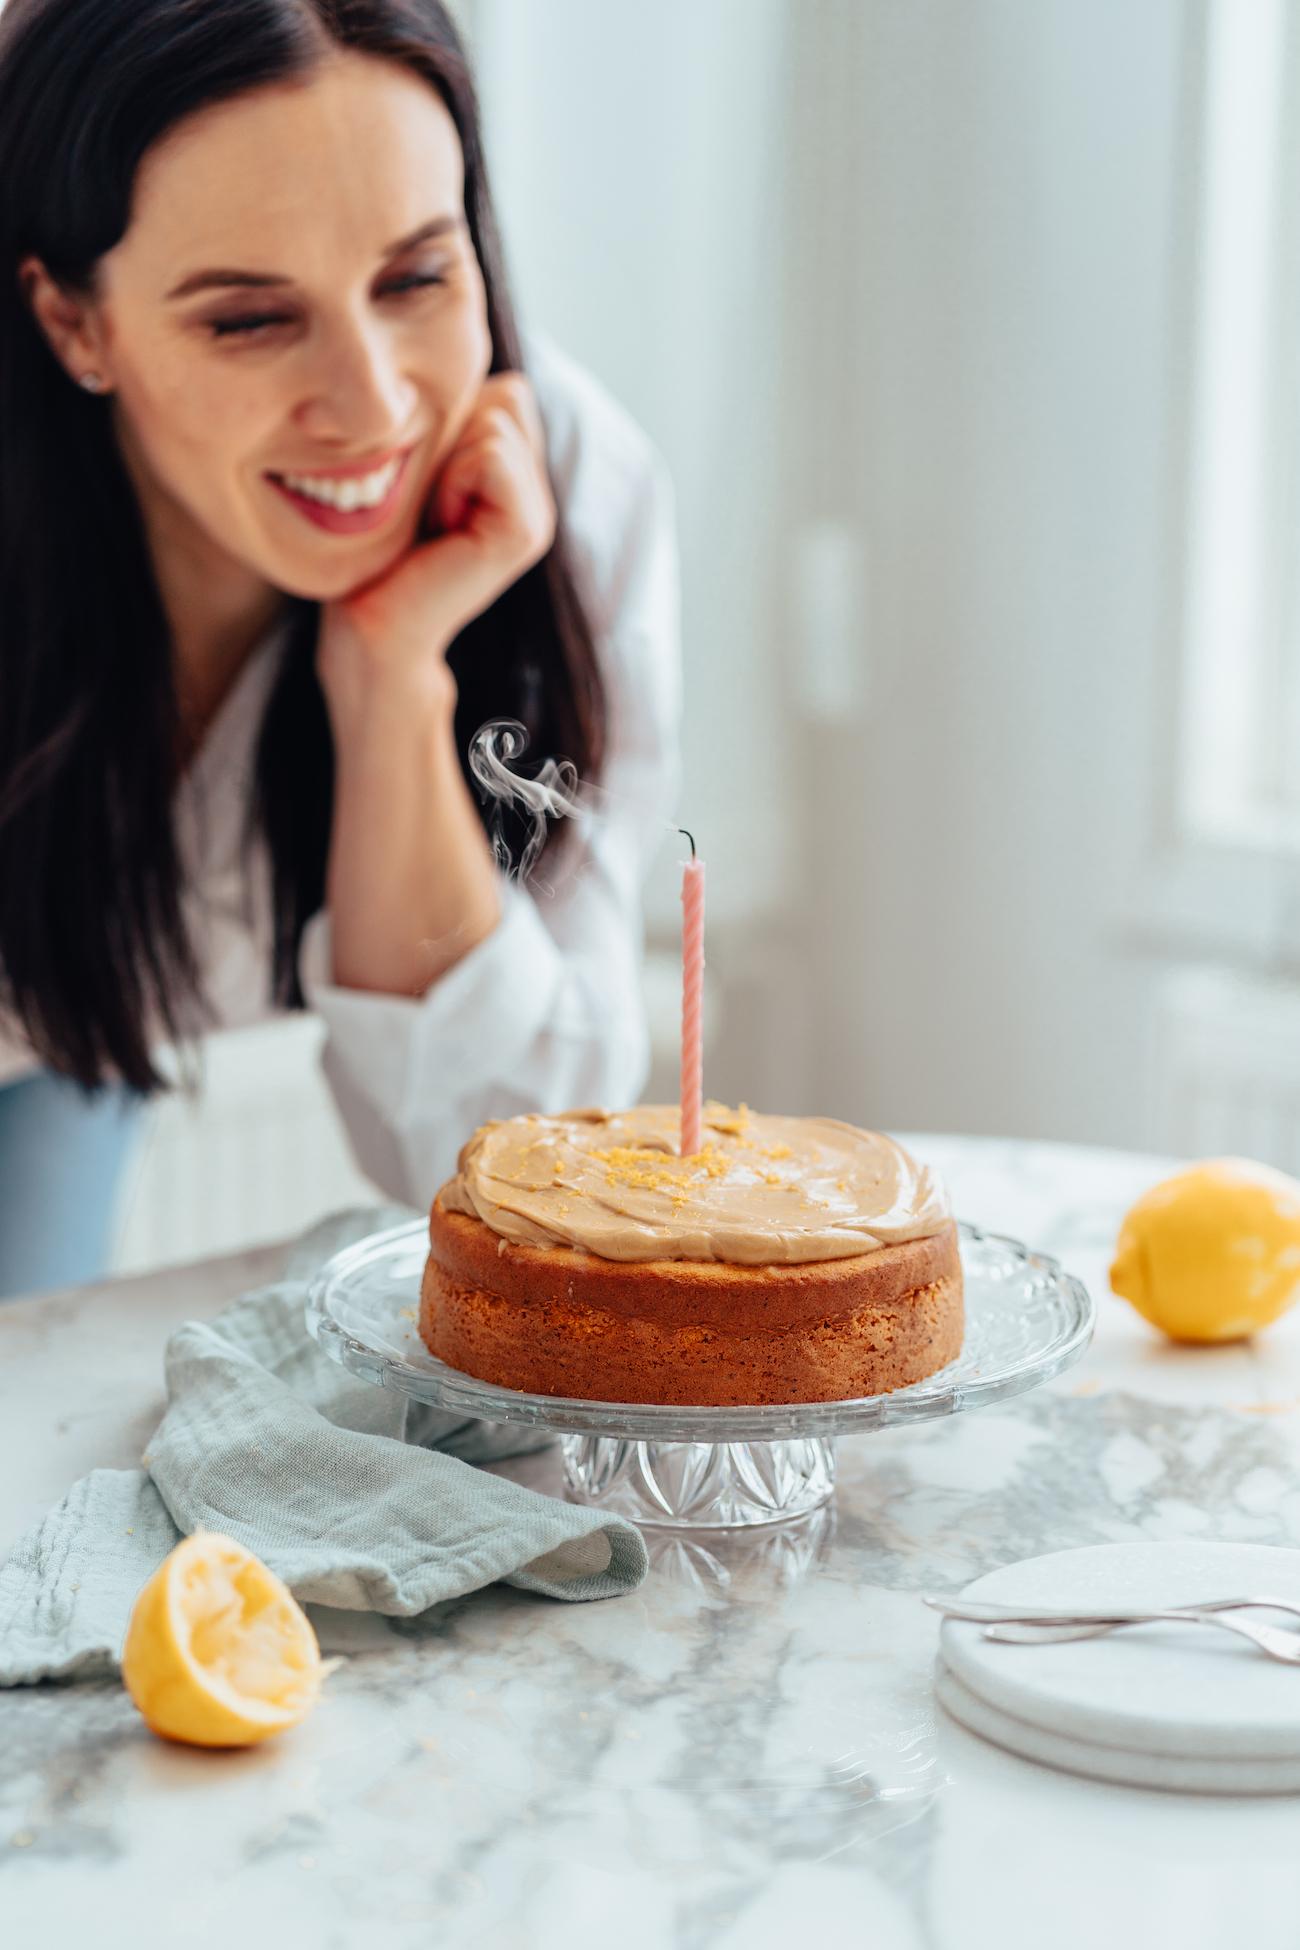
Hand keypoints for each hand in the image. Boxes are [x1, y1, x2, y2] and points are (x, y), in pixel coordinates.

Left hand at [317, 372, 555, 719]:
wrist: (371, 625)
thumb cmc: (377, 548)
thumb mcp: (419, 467)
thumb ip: (455, 422)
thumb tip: (490, 374)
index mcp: (516, 477)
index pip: (504, 389)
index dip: (450, 421)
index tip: (423, 483)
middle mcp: (537, 494)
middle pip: (505, 396)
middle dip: (451, 435)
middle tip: (427, 504)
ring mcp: (539, 515)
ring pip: (497, 419)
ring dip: (447, 459)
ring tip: (432, 517)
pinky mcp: (526, 532)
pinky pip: (490, 453)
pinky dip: (452, 480)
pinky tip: (440, 528)